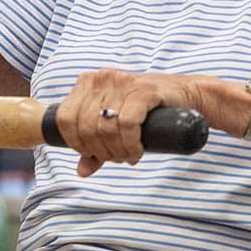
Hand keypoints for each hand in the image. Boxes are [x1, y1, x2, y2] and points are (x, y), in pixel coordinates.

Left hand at [55, 68, 199, 176]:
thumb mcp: (115, 126)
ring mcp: (121, 81)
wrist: (185, 96)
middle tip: (118, 159)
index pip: (65, 118)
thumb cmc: (146, 112)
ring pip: (105, 127)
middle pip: (86, 126)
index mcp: (86, 83)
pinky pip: (127, 124)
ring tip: (128, 156)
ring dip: (117, 151)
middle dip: (101, 151)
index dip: (75, 143)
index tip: (92, 154)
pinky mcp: (143, 89)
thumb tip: (81, 171)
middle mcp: (101, 78)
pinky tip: (137, 151)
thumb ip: (96, 145)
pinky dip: (130, 144)